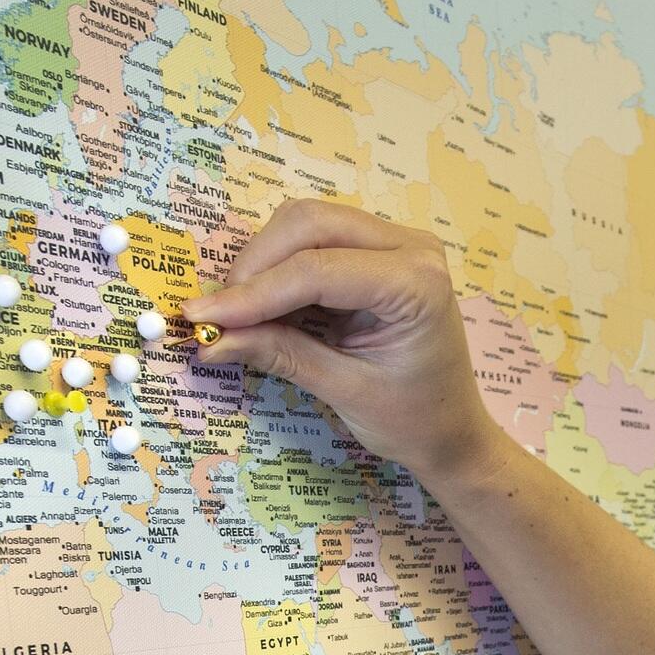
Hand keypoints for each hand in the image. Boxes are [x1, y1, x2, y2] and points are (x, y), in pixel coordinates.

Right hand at [182, 199, 506, 485]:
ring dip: (263, 264)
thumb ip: (280, 354)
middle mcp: (411, 247)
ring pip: (306, 224)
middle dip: (254, 266)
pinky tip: (262, 308)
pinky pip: (315, 241)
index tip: (202, 316)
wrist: (452, 430)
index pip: (317, 271)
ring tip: (238, 316)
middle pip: (309, 225)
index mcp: (416, 283)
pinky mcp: (378, 251)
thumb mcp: (344, 390)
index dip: (253, 292)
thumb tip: (211, 339)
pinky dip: (280, 268)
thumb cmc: (413, 419)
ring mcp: (396, 242)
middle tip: (216, 315)